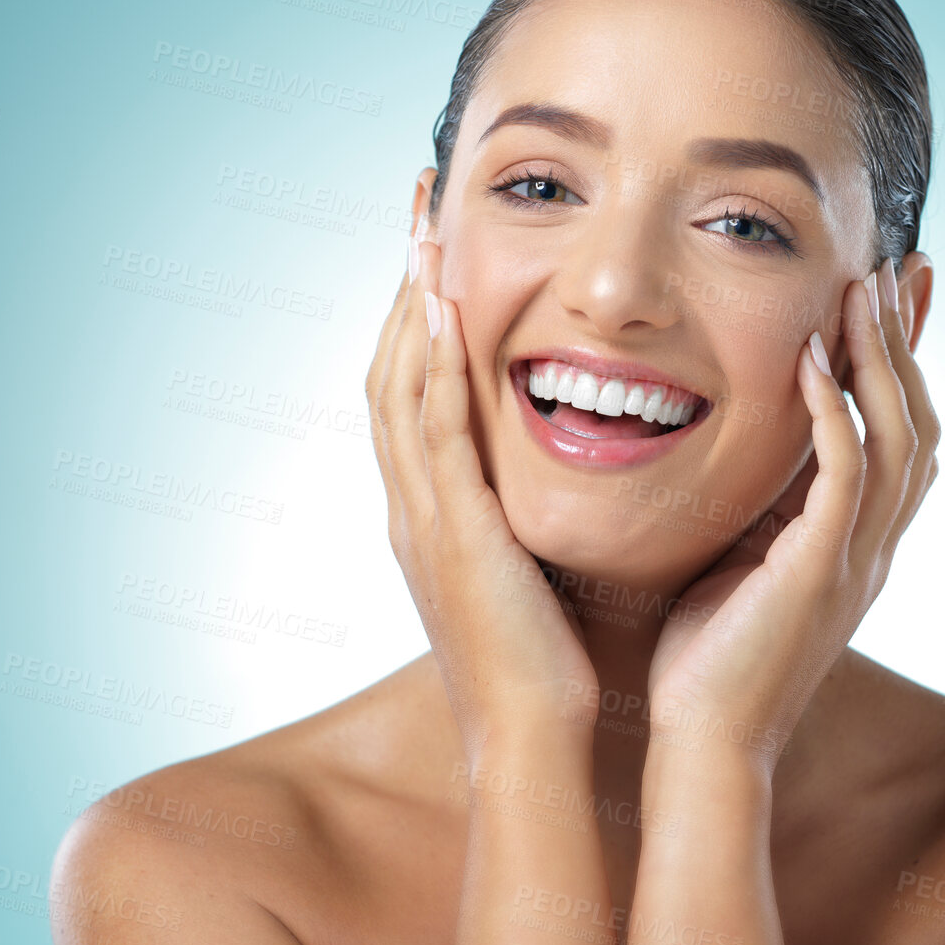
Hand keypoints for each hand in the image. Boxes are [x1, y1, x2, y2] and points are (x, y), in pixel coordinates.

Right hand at [365, 229, 599, 757]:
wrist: (531, 735)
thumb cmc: (543, 660)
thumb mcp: (525, 567)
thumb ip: (522, 513)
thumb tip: (554, 474)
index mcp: (429, 510)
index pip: (411, 390)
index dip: (419, 315)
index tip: (437, 247)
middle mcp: (412, 504)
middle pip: (390, 369)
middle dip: (405, 285)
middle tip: (418, 209)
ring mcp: (424, 518)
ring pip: (401, 387)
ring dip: (412, 305)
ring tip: (425, 230)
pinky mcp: (454, 534)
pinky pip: (436, 434)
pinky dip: (435, 368)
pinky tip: (448, 312)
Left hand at [645, 260, 940, 765]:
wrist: (703, 743)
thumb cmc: (707, 660)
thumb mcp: (743, 563)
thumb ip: (761, 508)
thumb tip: (742, 447)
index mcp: (856, 545)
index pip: (901, 436)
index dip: (904, 365)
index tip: (891, 296)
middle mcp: (872, 548)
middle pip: (919, 423)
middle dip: (908, 343)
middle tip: (893, 270)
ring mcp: (855, 561)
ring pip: (896, 438)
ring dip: (881, 359)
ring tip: (860, 289)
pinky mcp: (821, 573)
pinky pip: (844, 476)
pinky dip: (835, 412)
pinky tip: (813, 357)